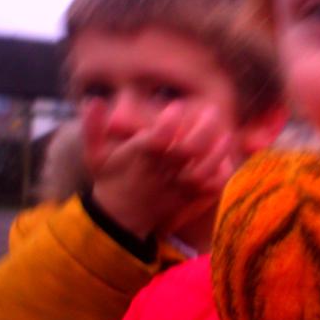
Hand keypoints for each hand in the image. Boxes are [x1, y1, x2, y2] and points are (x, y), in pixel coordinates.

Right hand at [88, 101, 235, 238]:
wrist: (119, 219)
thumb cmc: (109, 181)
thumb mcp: (95, 155)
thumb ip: (93, 128)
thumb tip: (93, 101)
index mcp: (140, 157)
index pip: (159, 138)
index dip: (170, 121)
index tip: (176, 105)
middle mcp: (161, 172)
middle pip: (188, 150)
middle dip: (204, 129)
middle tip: (212, 111)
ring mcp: (176, 187)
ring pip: (202, 171)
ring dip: (217, 152)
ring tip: (226, 134)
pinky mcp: (186, 199)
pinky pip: (208, 190)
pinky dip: (220, 176)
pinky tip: (226, 161)